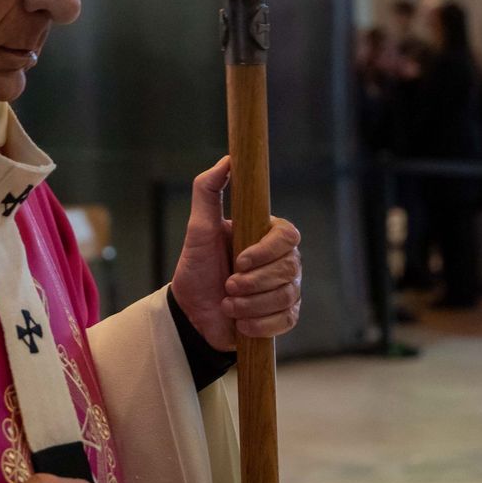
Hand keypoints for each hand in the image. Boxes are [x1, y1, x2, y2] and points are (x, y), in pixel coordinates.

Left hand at [170, 156, 301, 350]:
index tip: (239, 261)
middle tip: (228, 286)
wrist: (192, 312)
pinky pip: (286, 319)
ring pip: (286, 295)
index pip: (288, 236)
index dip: (266, 251)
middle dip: (253, 282)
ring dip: (250, 304)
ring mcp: (287, 289)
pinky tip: (240, 322)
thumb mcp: (199, 228)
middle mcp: (284, 261)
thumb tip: (228, 159)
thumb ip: (208, 190)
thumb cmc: (197, 266)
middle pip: (289, 268)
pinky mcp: (285, 316)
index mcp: (268, 236)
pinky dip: (259, 323)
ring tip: (228, 304)